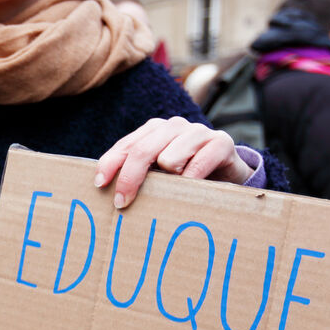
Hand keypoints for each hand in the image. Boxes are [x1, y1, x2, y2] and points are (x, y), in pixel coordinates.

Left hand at [95, 116, 249, 208]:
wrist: (229, 174)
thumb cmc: (185, 176)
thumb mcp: (159, 173)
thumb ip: (137, 173)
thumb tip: (104, 188)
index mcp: (155, 130)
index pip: (126, 145)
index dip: (110, 164)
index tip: (100, 184)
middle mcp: (174, 126)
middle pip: (142, 151)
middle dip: (129, 178)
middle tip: (122, 203)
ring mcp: (198, 131)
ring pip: (168, 158)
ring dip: (169, 179)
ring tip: (177, 187)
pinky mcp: (221, 142)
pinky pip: (197, 165)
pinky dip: (190, 181)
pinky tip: (191, 188)